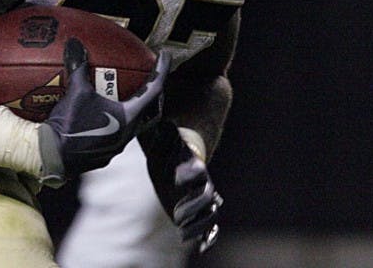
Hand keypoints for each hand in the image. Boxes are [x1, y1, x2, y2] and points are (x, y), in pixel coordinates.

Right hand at [38, 37, 169, 185]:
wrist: (52, 157)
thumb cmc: (70, 125)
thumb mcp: (76, 92)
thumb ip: (79, 67)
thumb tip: (75, 43)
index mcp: (128, 118)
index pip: (153, 90)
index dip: (161, 70)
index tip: (164, 56)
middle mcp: (127, 134)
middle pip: (152, 113)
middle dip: (155, 96)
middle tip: (153, 81)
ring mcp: (115, 147)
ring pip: (134, 126)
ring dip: (135, 111)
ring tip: (128, 97)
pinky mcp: (101, 154)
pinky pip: (116, 135)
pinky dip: (116, 122)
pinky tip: (103, 116)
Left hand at [139, 120, 222, 253]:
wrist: (176, 148)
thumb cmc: (167, 141)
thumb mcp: (163, 135)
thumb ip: (166, 133)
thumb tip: (166, 124)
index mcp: (194, 162)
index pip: (197, 171)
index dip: (189, 176)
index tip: (176, 181)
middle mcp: (201, 180)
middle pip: (206, 196)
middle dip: (194, 208)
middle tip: (177, 217)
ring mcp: (200, 195)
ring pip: (209, 213)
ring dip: (199, 226)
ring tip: (183, 235)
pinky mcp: (196, 208)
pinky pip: (207, 224)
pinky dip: (206, 236)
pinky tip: (200, 247)